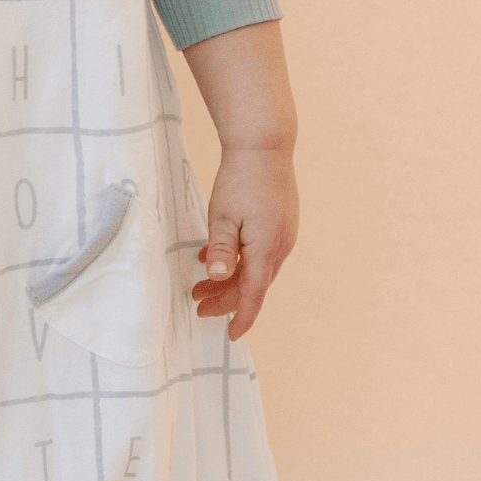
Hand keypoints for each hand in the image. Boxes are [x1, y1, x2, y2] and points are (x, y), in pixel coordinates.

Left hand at [191, 144, 296, 340]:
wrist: (264, 145)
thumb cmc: (241, 179)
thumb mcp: (222, 215)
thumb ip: (220, 249)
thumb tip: (217, 278)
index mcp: (266, 248)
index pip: (253, 295)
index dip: (241, 317)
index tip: (231, 335)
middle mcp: (281, 246)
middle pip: (253, 284)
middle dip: (225, 298)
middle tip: (197, 304)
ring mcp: (283, 234)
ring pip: (256, 268)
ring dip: (229, 278)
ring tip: (200, 284)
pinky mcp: (280, 223)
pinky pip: (259, 252)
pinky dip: (238, 260)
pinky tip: (213, 255)